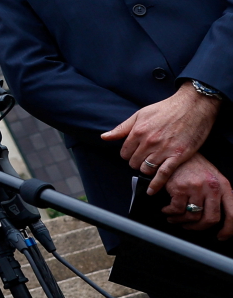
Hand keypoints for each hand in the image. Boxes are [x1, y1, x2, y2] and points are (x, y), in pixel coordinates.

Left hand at [102, 87, 217, 193]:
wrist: (193, 106)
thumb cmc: (166, 108)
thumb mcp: (140, 114)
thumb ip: (122, 128)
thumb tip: (104, 137)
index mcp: (138, 131)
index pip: (124, 153)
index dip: (128, 155)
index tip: (135, 153)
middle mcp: (148, 142)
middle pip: (134, 163)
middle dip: (137, 162)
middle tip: (144, 159)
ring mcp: (163, 150)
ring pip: (146, 169)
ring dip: (147, 170)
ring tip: (151, 166)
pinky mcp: (178, 155)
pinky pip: (163, 174)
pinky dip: (156, 184)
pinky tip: (152, 191)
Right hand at [160, 154, 232, 238]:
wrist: (176, 153)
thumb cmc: (193, 166)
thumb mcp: (212, 179)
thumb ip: (218, 196)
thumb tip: (217, 218)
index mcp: (224, 187)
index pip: (232, 214)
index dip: (228, 230)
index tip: (221, 236)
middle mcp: (212, 188)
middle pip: (210, 219)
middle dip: (198, 228)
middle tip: (190, 227)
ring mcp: (196, 188)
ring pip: (192, 216)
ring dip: (181, 221)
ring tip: (175, 218)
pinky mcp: (180, 188)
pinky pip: (176, 210)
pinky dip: (170, 213)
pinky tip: (167, 210)